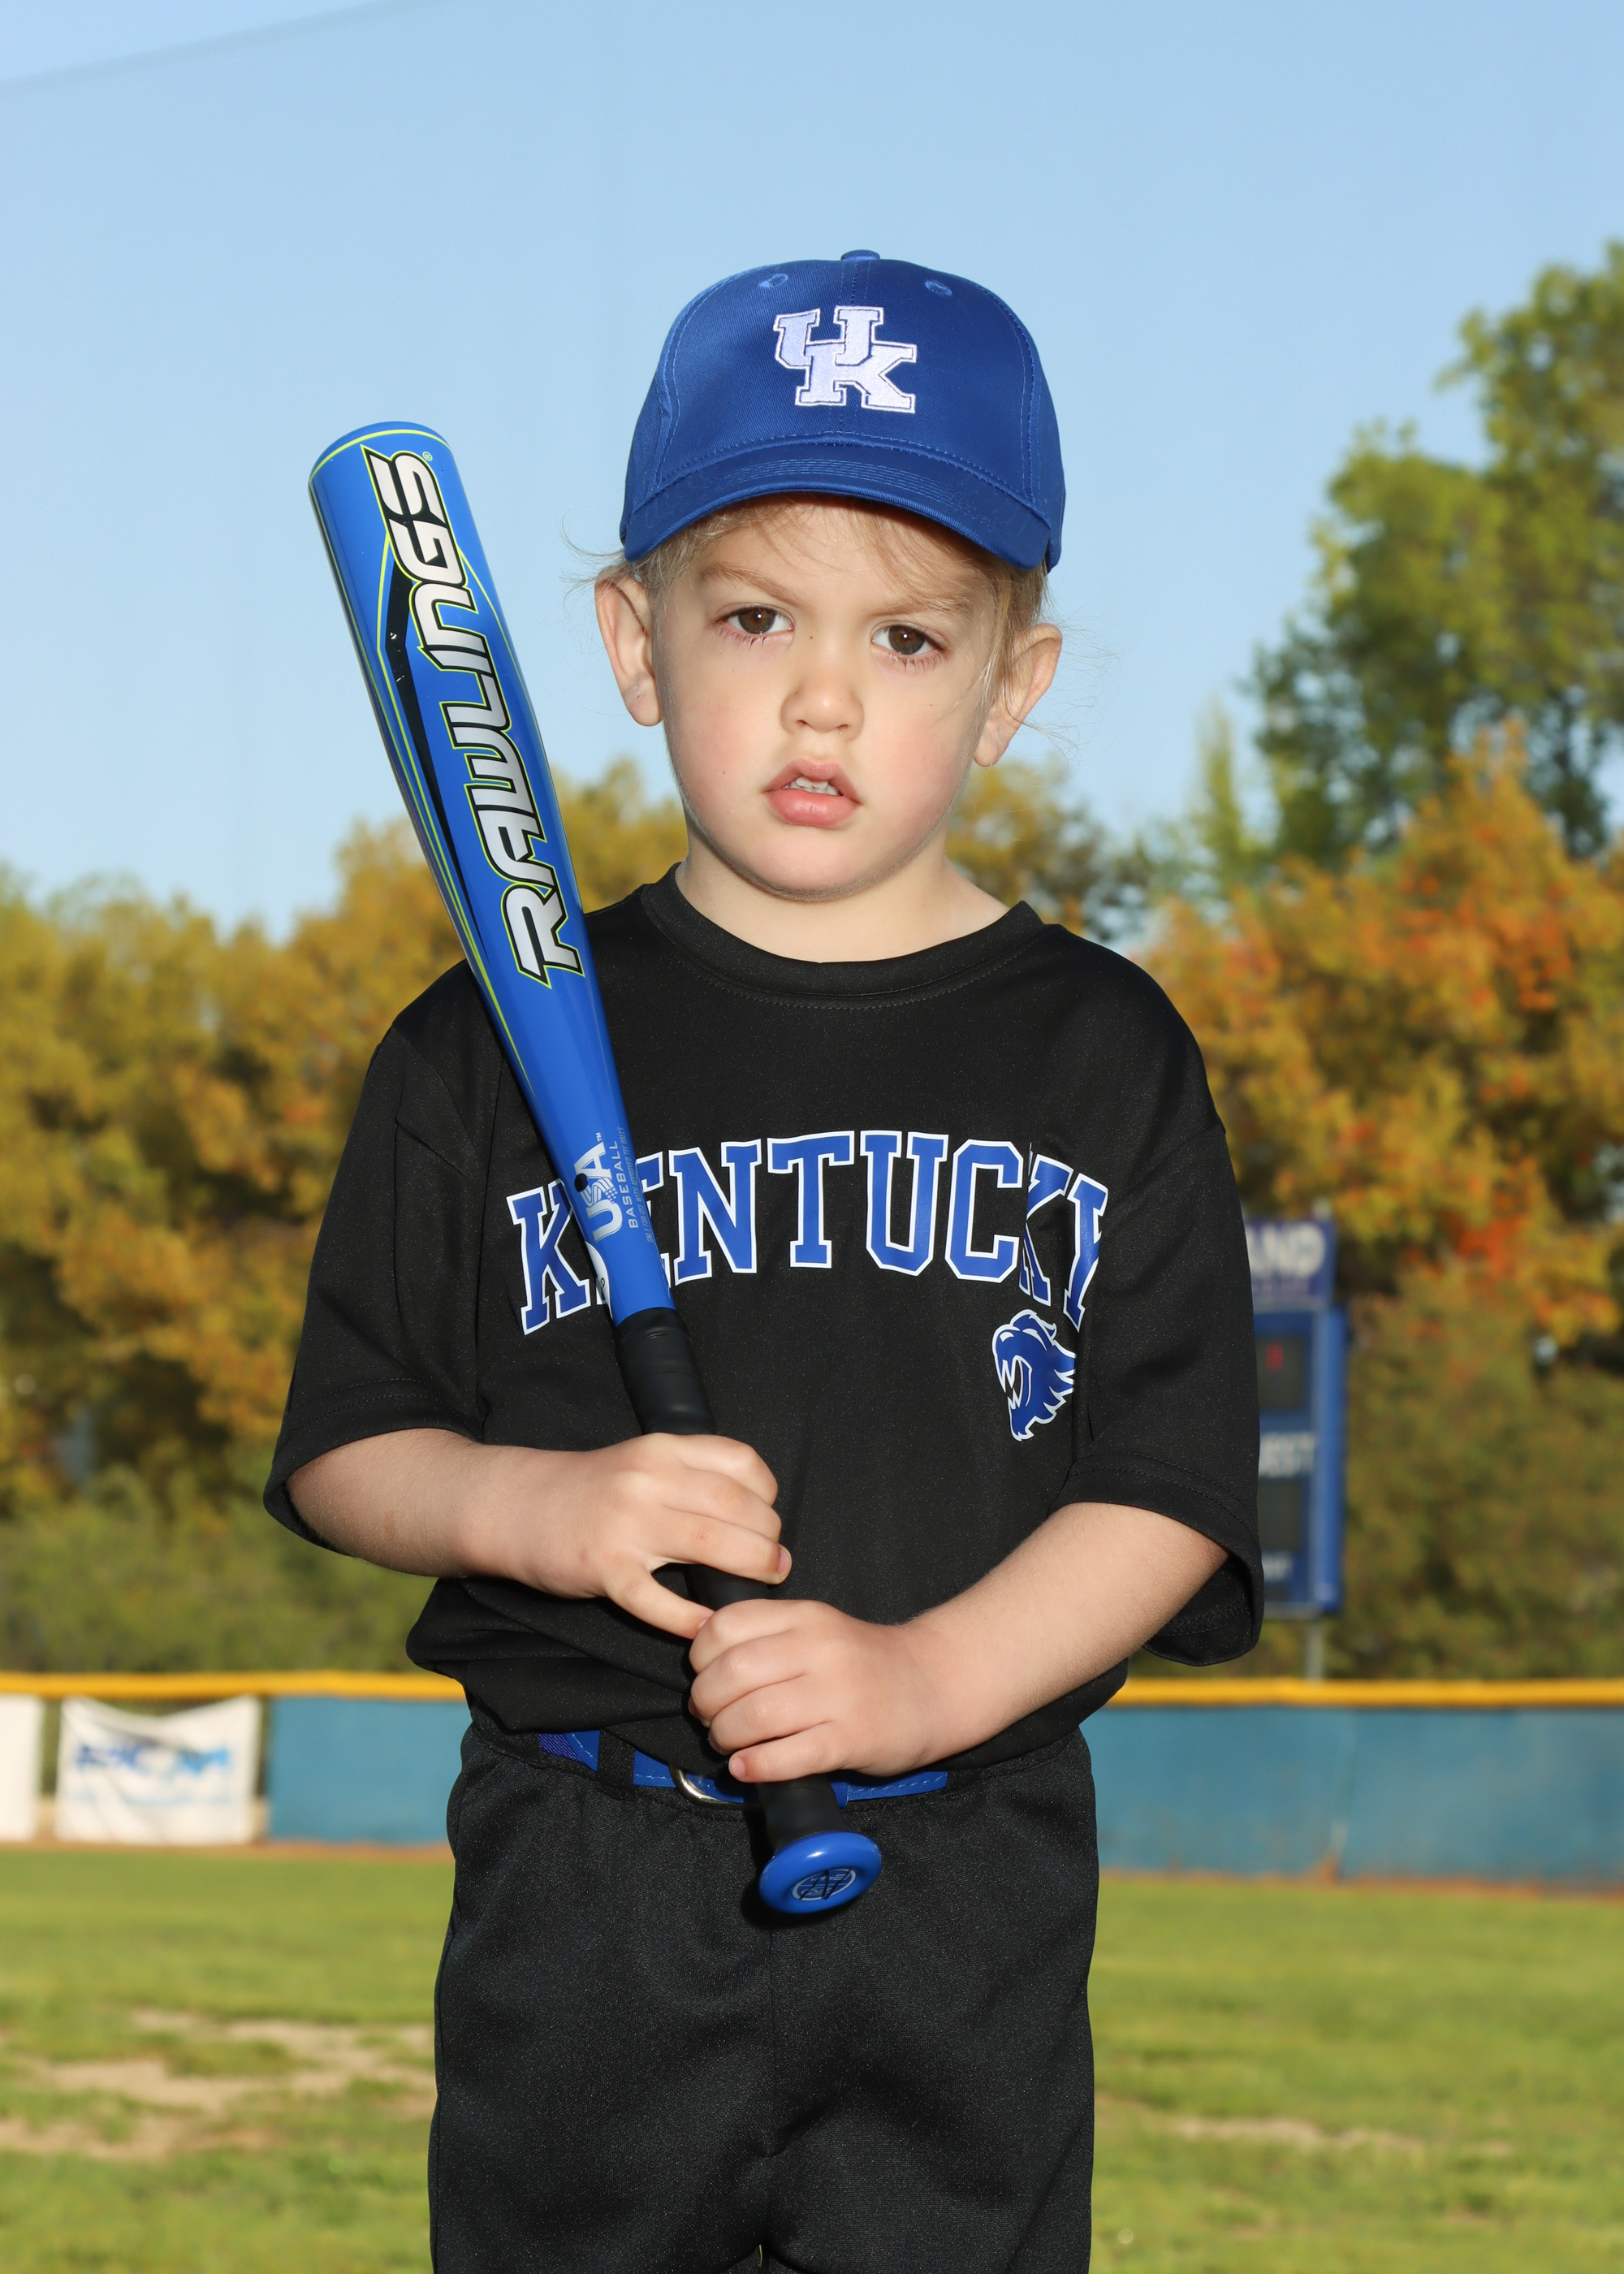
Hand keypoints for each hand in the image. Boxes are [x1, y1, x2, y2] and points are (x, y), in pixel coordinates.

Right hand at [456, 1434, 785, 1640]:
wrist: (517, 1505)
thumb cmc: (591, 1489)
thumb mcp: (643, 1462)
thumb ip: (692, 1476)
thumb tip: (755, 1509)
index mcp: (663, 1449)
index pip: (742, 1462)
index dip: (768, 1495)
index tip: (768, 1517)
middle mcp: (648, 1479)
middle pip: (737, 1507)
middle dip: (769, 1539)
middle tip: (777, 1562)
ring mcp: (625, 1524)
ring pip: (711, 1543)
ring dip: (749, 1569)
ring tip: (762, 1583)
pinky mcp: (604, 1568)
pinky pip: (658, 1600)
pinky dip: (690, 1617)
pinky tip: (708, 1626)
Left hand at [686, 1597, 954, 1783]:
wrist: (933, 1684)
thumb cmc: (861, 1662)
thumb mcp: (817, 1628)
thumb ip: (767, 1635)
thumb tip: (702, 1658)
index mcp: (805, 1617)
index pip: (725, 1626)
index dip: (700, 1657)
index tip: (704, 1675)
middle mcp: (820, 1650)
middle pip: (731, 1674)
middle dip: (706, 1702)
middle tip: (709, 1717)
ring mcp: (837, 1696)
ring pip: (753, 1716)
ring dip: (725, 1736)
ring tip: (729, 1743)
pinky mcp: (851, 1740)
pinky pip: (788, 1756)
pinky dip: (756, 1766)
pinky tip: (747, 1767)